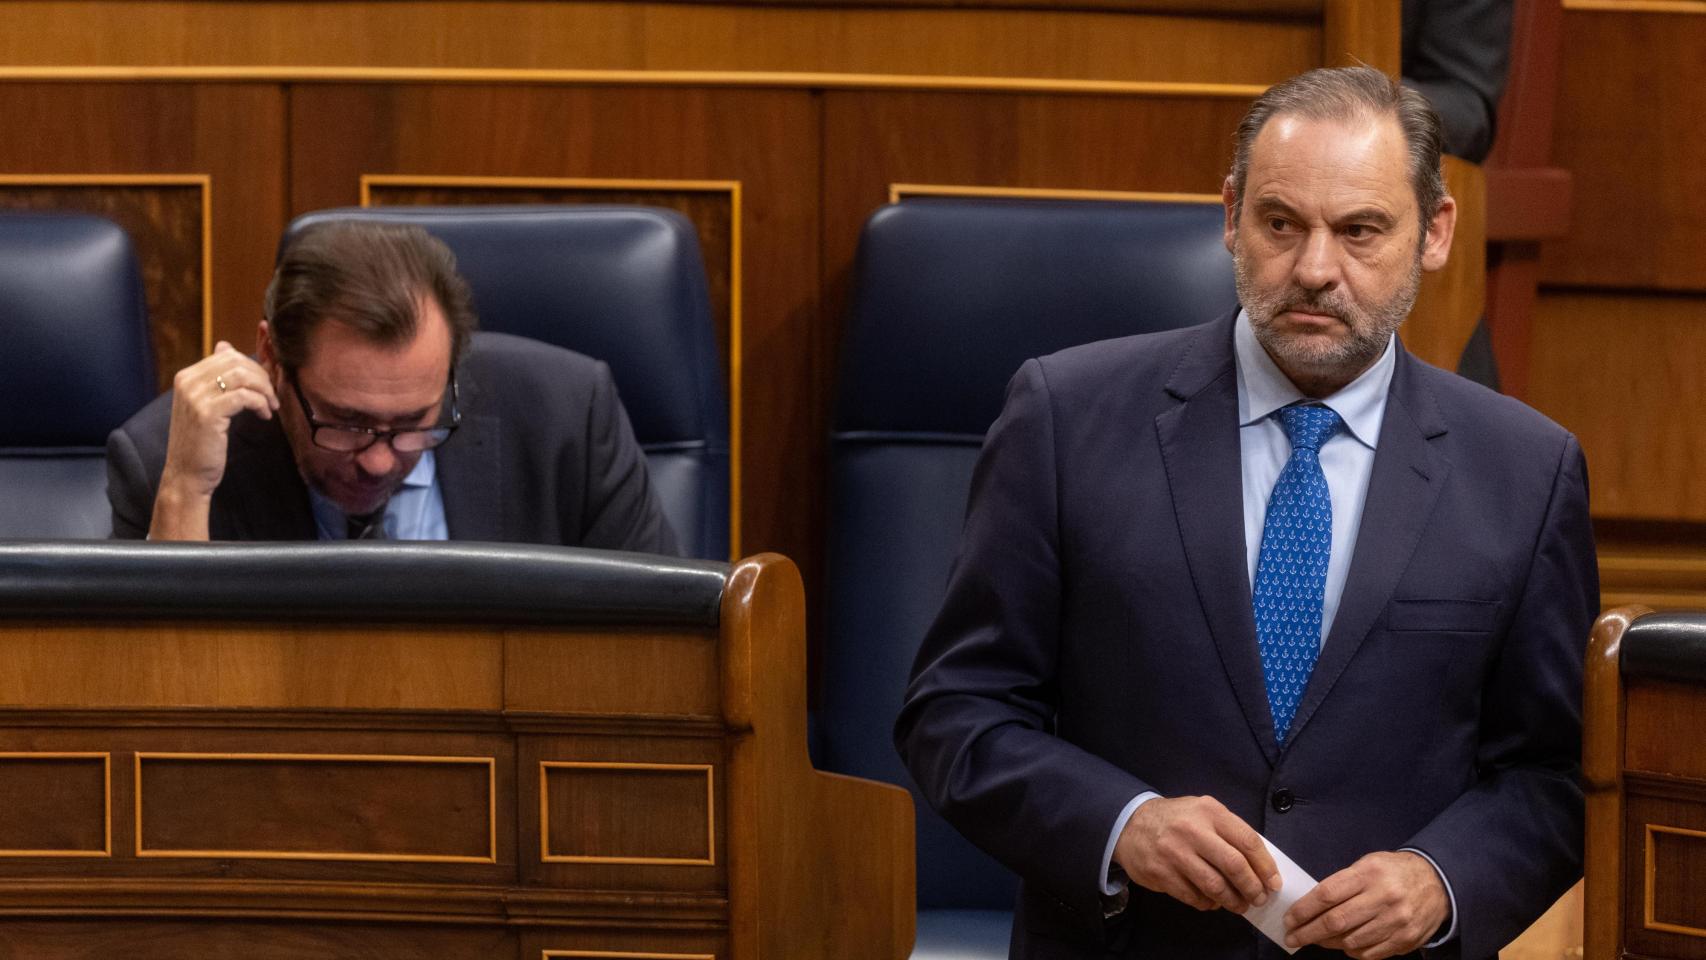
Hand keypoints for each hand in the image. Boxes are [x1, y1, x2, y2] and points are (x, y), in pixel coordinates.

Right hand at [150, 341, 278, 539]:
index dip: (254, 368)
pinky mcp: (207, 413)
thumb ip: (217, 376)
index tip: (265, 386)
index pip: (227, 355)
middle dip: (262, 377)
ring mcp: (195, 396)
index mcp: (186, 376)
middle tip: (272, 397)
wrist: (187, 474)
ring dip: (264, 390)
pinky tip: (264, 416)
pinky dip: (260, 403)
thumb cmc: (202, 442)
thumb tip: (226, 345)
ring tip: (270, 406)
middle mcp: (187, 382)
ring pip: (242, 376)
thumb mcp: (207, 404)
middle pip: (236, 362)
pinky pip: (244, 396)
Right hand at [1113, 795, 1280, 913]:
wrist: (1130, 824)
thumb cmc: (1177, 820)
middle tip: (1259, 898)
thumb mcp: (1203, 812)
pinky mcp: (1161, 873)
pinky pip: (1194, 897)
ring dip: (1233, 901)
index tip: (1273, 883)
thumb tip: (1260, 866)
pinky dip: (1209, 904)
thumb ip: (1229, 832)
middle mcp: (1192, 830)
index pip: (1248, 841)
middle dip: (1252, 888)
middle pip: (1234, 865)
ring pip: (1215, 886)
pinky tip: (1213, 901)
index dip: (1265, 866)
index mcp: (1210, 812)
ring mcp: (1174, 853)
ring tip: (1240, 905)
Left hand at [1284, 851, 1447, 958]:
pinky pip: (1369, 953)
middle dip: (1308, 932)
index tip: (1289, 919)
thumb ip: (1342, 883)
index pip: (1327, 894)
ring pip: (1351, 940)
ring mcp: (1397, 921)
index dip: (1304, 910)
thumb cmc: (1393, 872)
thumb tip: (1311, 906)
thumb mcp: (1368, 864)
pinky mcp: (1405, 940)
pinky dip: (1351, 951)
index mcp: (1370, 873)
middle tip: (1292, 937)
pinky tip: (1343, 944)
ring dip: (1327, 943)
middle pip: (1336, 921)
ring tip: (1316, 939)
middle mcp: (1384, 897)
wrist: (1438, 883)